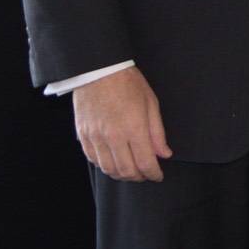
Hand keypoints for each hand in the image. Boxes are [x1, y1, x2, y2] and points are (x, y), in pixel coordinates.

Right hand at [73, 67, 171, 181]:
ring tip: (130, 171)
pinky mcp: (84, 135)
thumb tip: (164, 154)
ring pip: (109, 169)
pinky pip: (93, 160)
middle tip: (145, 175)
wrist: (99, 70)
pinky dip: (105, 166)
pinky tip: (113, 162)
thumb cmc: (128, 83)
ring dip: (121, 175)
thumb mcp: (151, 103)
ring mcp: (96, 137)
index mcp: (134, 128)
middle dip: (139, 177)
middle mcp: (114, 137)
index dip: (153, 174)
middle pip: (127, 171)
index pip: (145, 163)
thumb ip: (157, 132)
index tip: (158, 176)